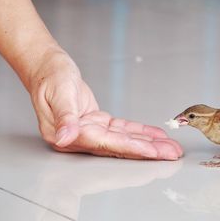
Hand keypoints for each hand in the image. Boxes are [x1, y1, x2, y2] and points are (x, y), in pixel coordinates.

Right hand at [28, 48, 182, 159]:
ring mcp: (91, 131)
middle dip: (149, 151)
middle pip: (121, 147)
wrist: (47, 67)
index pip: (107, 144)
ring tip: (170, 146)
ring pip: (125, 140)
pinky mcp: (98, 122)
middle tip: (172, 154)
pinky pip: (123, 129)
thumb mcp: (58, 93)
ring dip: (149, 143)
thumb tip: (65, 138)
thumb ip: (64, 117)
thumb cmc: (49, 77)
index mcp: (69, 134)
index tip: (153, 152)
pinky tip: (155, 135)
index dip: (132, 148)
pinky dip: (140, 131)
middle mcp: (81, 137)